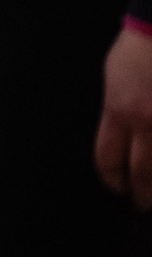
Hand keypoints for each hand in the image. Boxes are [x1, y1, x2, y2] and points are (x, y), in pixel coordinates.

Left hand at [96, 22, 151, 208]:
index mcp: (119, 111)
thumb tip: (121, 142)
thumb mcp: (113, 83)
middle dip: (142, 197)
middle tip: (143, 205)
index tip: (118, 190)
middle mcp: (148, 122)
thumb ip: (118, 115)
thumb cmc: (138, 51)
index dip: (112, 182)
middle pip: (142, 175)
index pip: (108, 160)